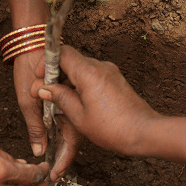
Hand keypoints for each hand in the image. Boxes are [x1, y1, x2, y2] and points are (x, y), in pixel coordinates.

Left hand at [13, 51, 81, 180]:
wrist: (33, 39)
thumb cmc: (29, 66)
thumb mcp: (27, 99)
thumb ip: (35, 125)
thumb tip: (39, 152)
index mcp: (68, 109)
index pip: (70, 143)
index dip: (63, 162)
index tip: (55, 177)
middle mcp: (74, 106)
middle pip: (72, 137)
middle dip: (63, 157)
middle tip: (53, 174)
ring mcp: (70, 101)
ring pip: (69, 128)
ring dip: (61, 144)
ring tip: (52, 163)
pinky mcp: (65, 95)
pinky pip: (66, 116)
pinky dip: (59, 128)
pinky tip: (52, 138)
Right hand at [31, 45, 161, 155]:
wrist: (145, 132)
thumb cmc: (113, 129)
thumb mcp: (79, 117)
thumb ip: (60, 98)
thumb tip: (45, 89)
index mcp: (88, 72)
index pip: (62, 52)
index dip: (46, 63)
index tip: (40, 79)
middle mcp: (101, 67)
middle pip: (72, 60)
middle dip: (56, 75)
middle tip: (46, 94)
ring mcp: (111, 72)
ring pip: (82, 69)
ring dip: (69, 81)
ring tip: (61, 102)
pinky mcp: (116, 81)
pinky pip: (94, 76)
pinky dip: (82, 85)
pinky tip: (78, 103)